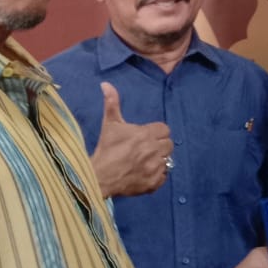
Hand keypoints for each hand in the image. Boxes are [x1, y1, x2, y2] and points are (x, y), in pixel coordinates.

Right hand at [91, 83, 171, 197]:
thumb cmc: (106, 149)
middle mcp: (153, 151)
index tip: (145, 136)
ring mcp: (154, 168)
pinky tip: (145, 172)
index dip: (156, 132)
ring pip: (168, 160)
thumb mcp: (109, 124)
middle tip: (145, 148)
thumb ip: (112, 103)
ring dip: (159, 159)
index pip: (164, 129)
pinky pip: (164, 176)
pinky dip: (158, 174)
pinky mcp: (153, 183)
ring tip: (145, 160)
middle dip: (159, 145)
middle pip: (168, 144)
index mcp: (145, 134)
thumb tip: (105, 84)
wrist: (99, 177)